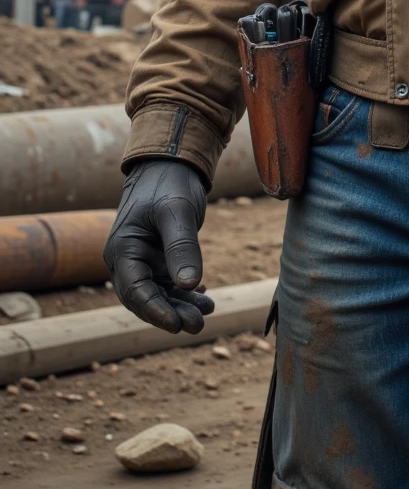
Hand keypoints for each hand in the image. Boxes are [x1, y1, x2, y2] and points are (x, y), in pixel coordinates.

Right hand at [104, 158, 214, 333]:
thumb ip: (182, 246)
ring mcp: (142, 260)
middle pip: (145, 297)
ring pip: (159, 293)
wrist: (172, 163)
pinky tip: (204, 298)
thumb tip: (189, 284)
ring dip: (180, 305)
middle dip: (170, 313)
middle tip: (197, 325)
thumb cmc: (169, 183)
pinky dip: (185, 292)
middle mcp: (127, 259)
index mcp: (122, 249)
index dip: (154, 310)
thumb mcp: (177, 212)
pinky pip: (168, 283)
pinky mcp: (158, 258)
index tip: (176, 325)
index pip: (134, 291)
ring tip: (206, 313)